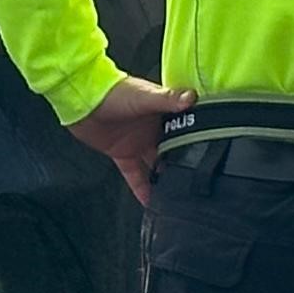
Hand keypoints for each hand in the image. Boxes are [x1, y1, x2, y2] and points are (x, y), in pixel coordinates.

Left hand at [73, 76, 195, 202]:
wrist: (82, 99)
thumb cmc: (113, 91)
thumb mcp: (144, 96)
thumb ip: (168, 99)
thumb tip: (192, 97)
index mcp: (163, 113)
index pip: (186, 130)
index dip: (197, 143)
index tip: (210, 158)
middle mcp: (153, 130)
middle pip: (173, 151)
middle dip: (183, 166)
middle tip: (195, 185)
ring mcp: (138, 143)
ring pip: (155, 166)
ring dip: (163, 180)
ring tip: (177, 197)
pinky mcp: (122, 153)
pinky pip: (135, 174)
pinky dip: (141, 188)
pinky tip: (150, 201)